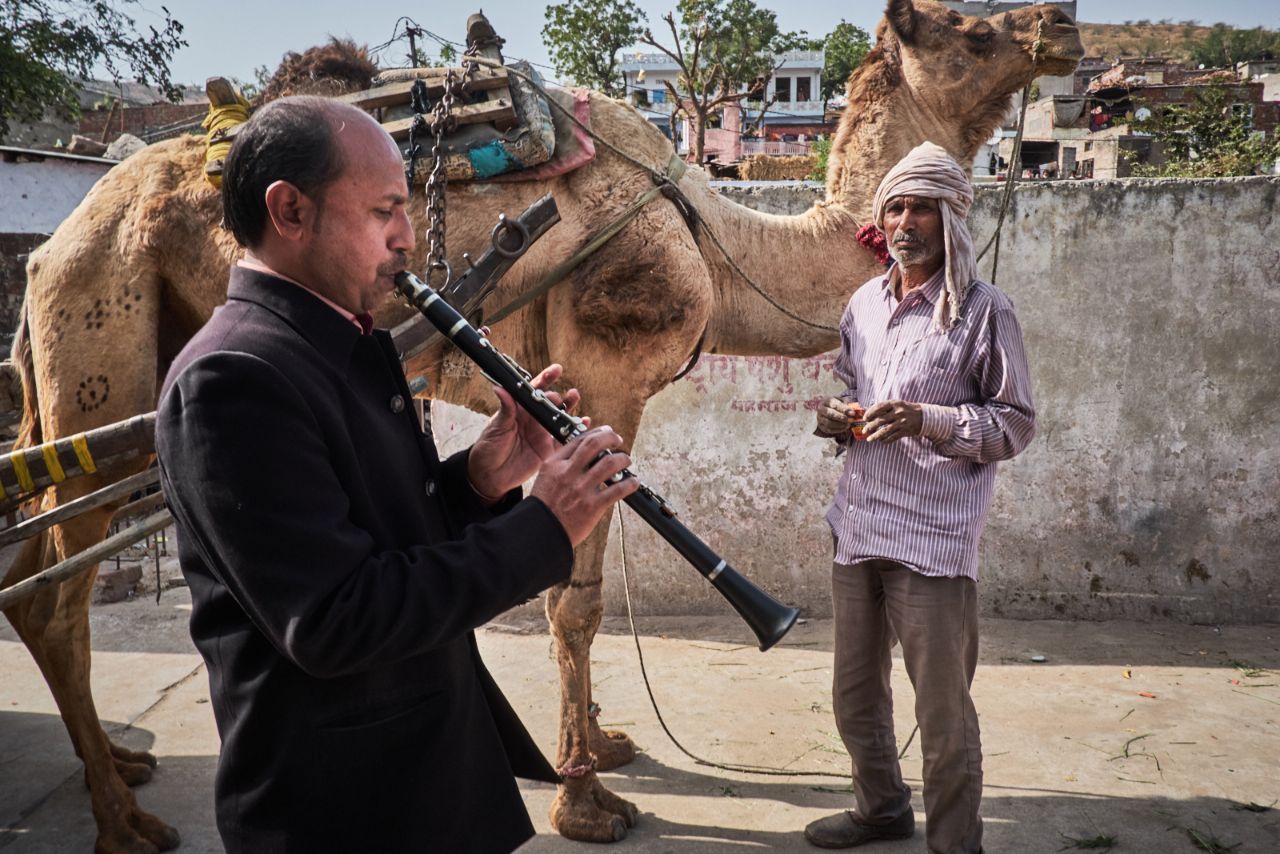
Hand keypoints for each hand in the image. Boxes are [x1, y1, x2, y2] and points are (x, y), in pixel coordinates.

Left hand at [467, 364, 583, 499]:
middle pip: (551, 402)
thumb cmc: (488, 448)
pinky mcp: (549, 450)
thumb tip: (500, 388)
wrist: (490, 476)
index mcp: (520, 409)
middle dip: (558, 396)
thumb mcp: (496, 427)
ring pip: (560, 417)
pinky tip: (585, 422)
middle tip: (558, 397)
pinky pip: (565, 438)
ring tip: (575, 397)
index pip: (534, 390)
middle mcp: (533, 419)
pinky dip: (576, 430)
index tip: (556, 370)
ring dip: (570, 407)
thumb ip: (505, 409)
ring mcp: (542, 433)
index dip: (546, 379)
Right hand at [531, 427, 640, 545]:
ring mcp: (581, 490)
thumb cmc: (545, 506)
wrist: (541, 532)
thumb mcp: (546, 478)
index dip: (596, 432)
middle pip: (594, 444)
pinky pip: (617, 490)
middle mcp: (568, 473)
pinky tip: (633, 482)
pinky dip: (629, 484)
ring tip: (626, 460)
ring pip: (609, 464)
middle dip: (611, 437)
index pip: (579, 440)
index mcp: (555, 465)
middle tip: (618, 440)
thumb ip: (562, 464)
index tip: (606, 432)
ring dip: (622, 459)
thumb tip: (584, 451)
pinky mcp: (592, 506)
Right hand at [816, 397, 861, 436]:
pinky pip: (829, 429)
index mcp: (826, 401)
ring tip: (848, 424)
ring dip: (840, 425)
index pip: (835, 405)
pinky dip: (838, 430)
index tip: (853, 413)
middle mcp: (821, 409)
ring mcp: (820, 418)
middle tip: (850, 420)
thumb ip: (847, 404)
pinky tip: (844, 428)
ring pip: (829, 423)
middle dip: (841, 417)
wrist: (824, 411)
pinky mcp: (821, 426)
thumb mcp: (840, 401)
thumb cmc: (834, 405)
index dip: (844, 409)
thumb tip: (855, 408)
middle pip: (831, 414)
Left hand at [863, 400, 922, 443]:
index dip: (870, 413)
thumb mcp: (897, 404)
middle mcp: (898, 412)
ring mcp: (902, 422)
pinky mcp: (905, 431)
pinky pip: (893, 437)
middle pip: (880, 420)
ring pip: (885, 430)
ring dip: (876, 436)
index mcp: (895, 403)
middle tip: (864, 431)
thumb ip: (885, 407)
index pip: (879, 407)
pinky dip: (886, 440)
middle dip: (870, 426)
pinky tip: (881, 441)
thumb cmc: (906, 409)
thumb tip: (869, 413)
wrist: (924, 417)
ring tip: (869, 439)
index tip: (865, 418)